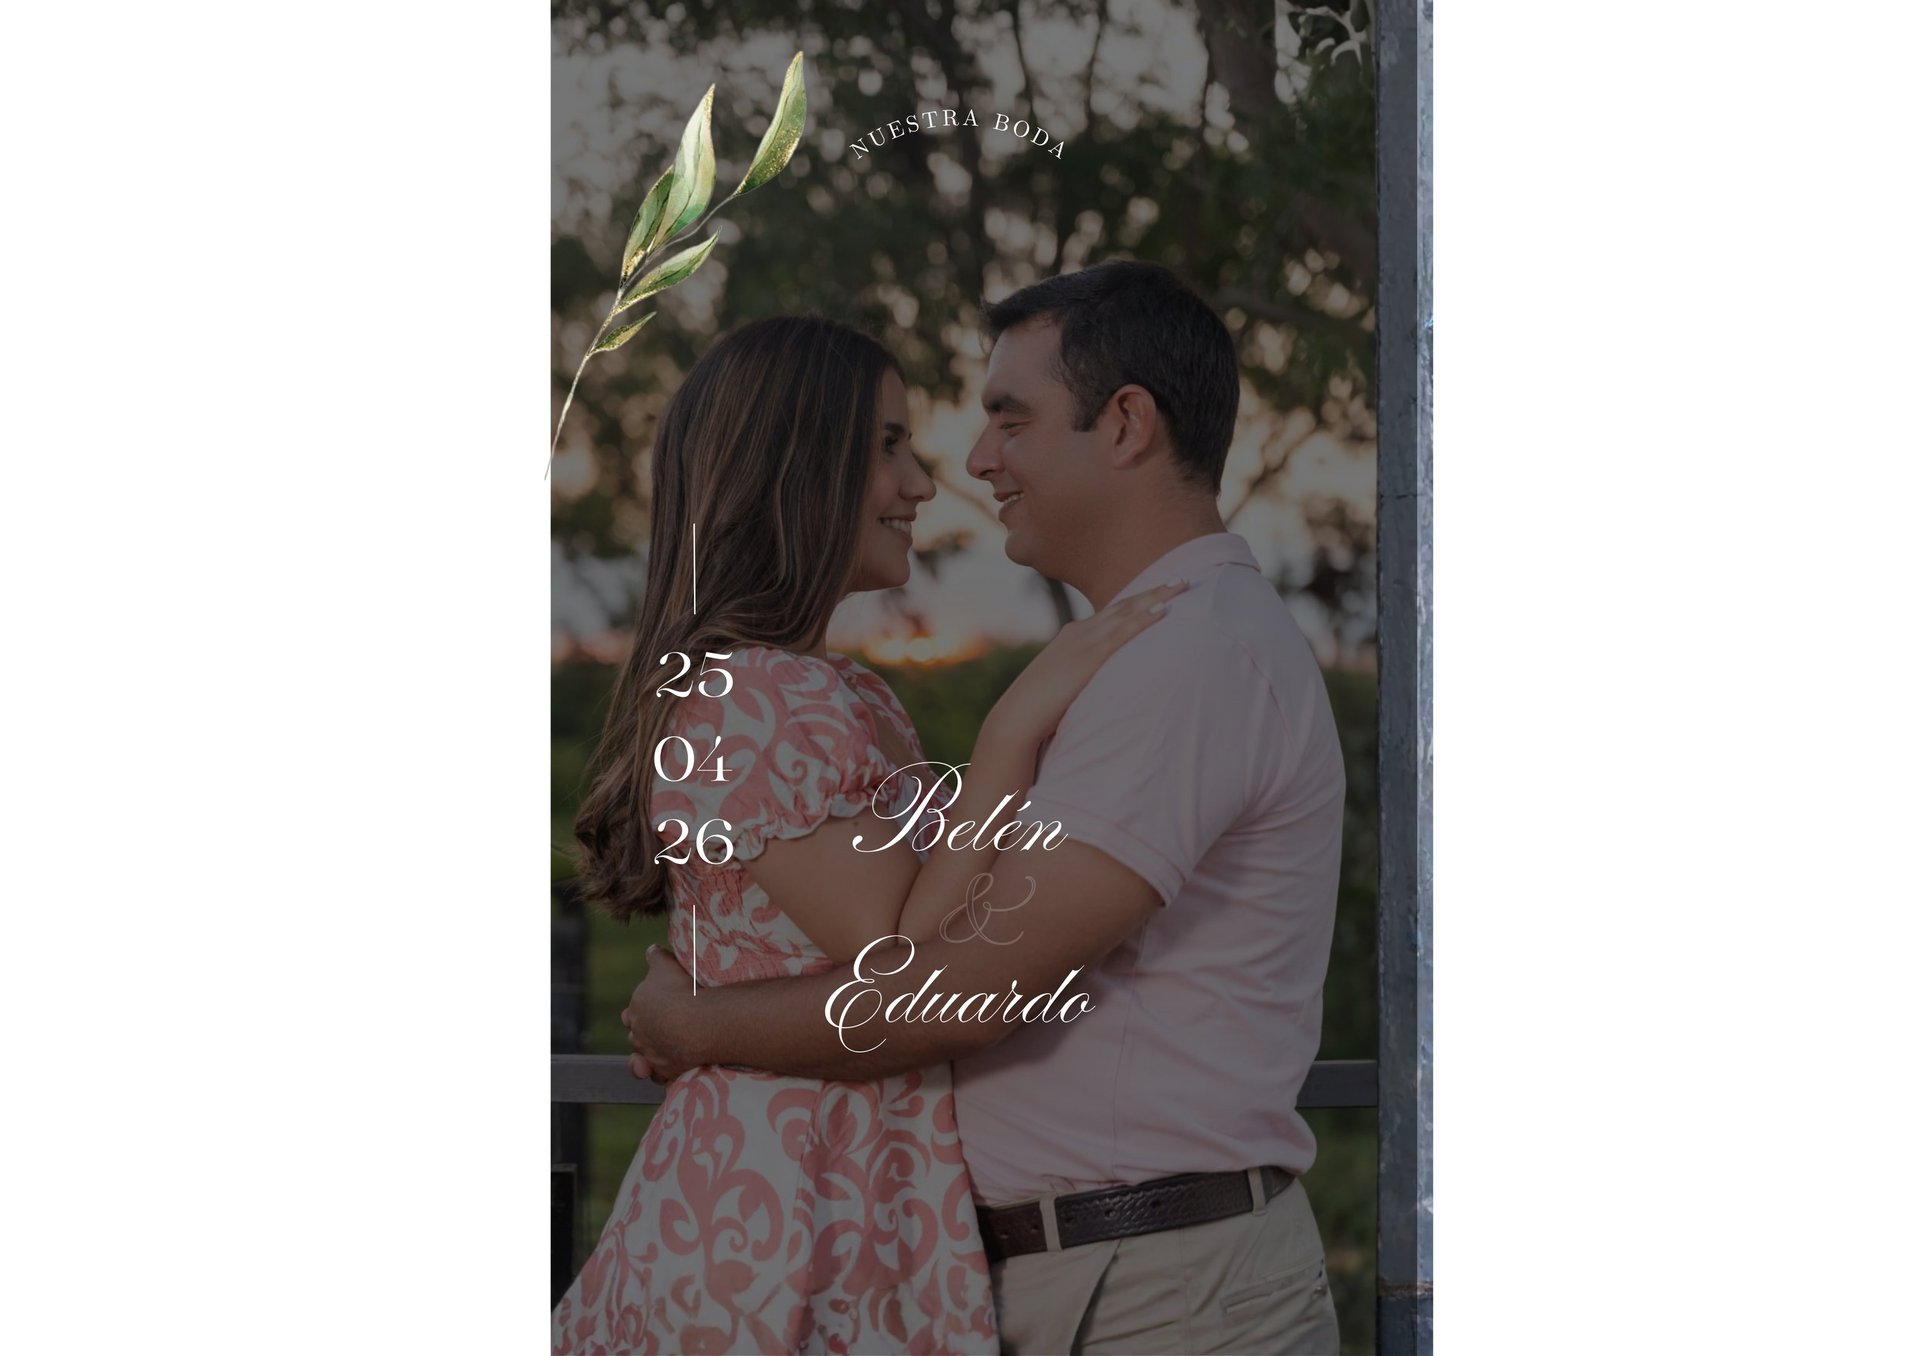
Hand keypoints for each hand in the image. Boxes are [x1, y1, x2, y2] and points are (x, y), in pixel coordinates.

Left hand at [623, 944, 696, 1083]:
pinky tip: (671, 1069)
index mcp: (636, 1009)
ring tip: (668, 1049)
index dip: (641, 1012)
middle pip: (638, 1037)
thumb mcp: (666, 965)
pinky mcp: (666, 1073)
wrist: (693, 1023)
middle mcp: (639, 1035)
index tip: (652, 1009)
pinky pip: (661, 1076)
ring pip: (646, 1059)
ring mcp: (651, 1056)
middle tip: (664, 1029)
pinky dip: (664, 1073)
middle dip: (646, 1034)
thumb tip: (651, 949)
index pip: (632, 1014)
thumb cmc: (679, 991)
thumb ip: (656, 957)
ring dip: (652, 1055)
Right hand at [986, 581, 1188, 745]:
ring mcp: (1085, 642)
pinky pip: (1123, 633)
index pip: (1112, 612)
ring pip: (1128, 612)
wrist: (1018, 714)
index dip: (1138, 600)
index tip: (1161, 590)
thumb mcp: (1063, 682)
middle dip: (1155, 590)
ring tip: (1183, 584)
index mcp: (1074, 636)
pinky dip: (1144, 618)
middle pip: (1124, 605)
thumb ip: (1082, 676)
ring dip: (1157, 596)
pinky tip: (1164, 609)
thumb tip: (1096, 684)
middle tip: (1183, 578)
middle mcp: (1080, 632)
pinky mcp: (1090, 657)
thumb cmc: (1040, 706)